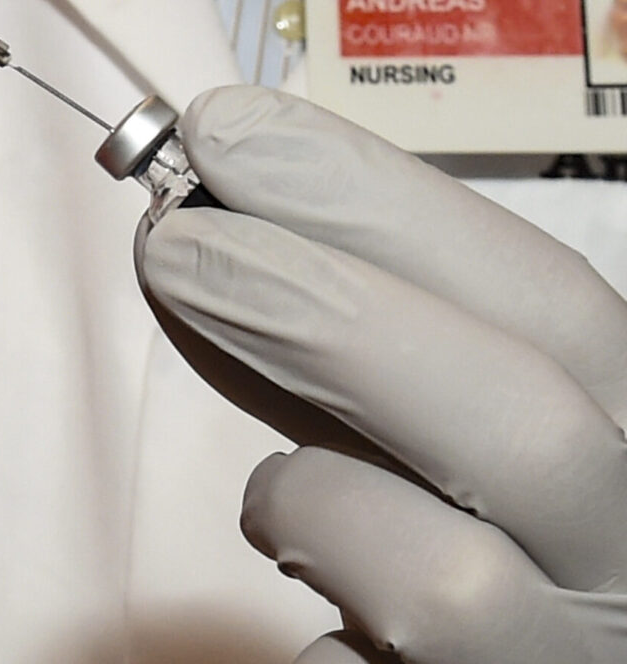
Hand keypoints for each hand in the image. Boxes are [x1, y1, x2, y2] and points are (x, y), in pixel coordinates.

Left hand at [137, 87, 626, 662]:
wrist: (515, 663)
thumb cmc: (473, 534)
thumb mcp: (445, 420)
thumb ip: (367, 341)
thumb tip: (214, 218)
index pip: (545, 295)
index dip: (379, 203)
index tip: (229, 131)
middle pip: (526, 418)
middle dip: (329, 314)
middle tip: (176, 244)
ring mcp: (566, 659)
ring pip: (451, 587)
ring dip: (315, 504)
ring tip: (276, 498)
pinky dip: (303, 631)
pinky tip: (303, 609)